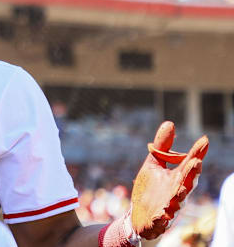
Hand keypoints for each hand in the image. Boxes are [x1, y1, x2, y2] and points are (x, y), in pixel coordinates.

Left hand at [131, 121, 208, 239]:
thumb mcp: (153, 164)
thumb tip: (170, 123)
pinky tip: (163, 214)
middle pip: (187, 182)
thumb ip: (162, 147)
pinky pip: (161, 219)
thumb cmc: (149, 189)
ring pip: (177, 201)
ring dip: (179, 195)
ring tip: (181, 188)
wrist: (138, 216)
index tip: (204, 140)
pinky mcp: (158, 220)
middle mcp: (177, 192)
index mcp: (177, 178)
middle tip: (196, 162)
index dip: (196, 153)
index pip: (189, 164)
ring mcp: (168, 206)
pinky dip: (163, 217)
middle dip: (191, 173)